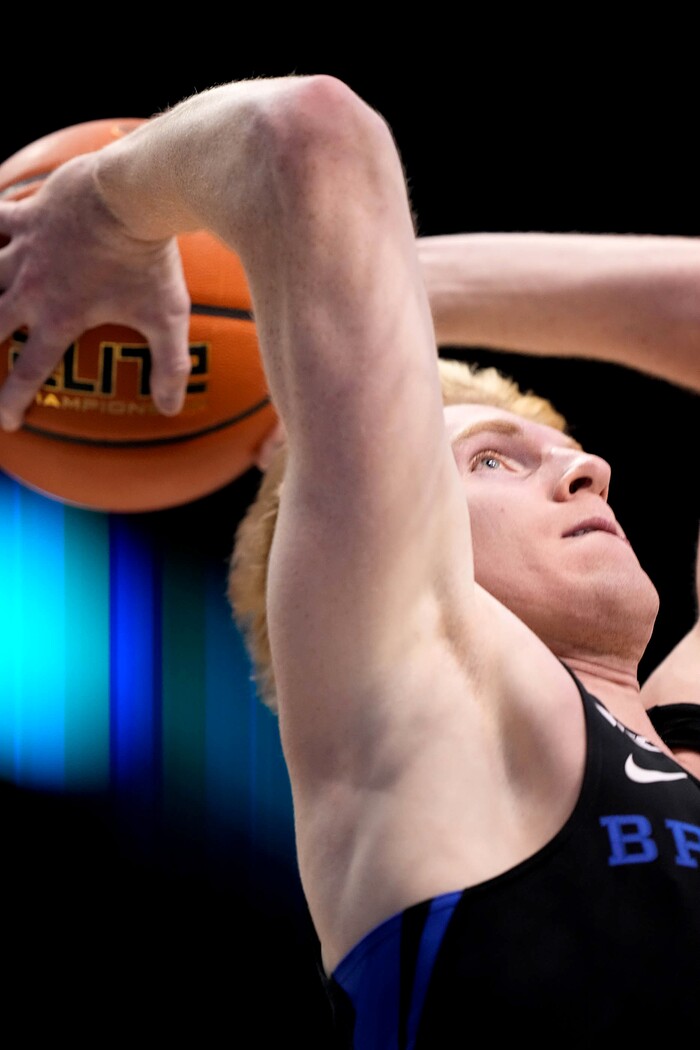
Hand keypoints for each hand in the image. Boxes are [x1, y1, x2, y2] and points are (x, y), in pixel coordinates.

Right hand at [0, 152, 192, 430]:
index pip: (28, 372)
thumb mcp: (167, 317)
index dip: (13, 401)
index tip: (8, 422)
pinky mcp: (27, 214)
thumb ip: (169, 365)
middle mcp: (32, 288)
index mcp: (59, 318)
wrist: (134, 193)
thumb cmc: (150, 259)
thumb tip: (172, 409)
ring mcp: (25, 249)